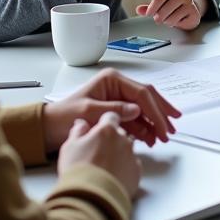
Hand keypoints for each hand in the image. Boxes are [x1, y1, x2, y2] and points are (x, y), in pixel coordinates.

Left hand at [42, 67, 180, 151]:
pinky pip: (135, 120)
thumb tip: (137, 110)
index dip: (155, 111)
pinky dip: (144, 130)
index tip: (164, 127)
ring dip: (154, 123)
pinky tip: (150, 139)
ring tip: (162, 138)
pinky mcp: (115, 114)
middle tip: (173, 128)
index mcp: (112, 80)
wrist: (47, 130)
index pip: (141, 93)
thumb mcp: (87, 112)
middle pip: (147, 98)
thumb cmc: (62, 117)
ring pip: (144, 110)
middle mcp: (117, 87)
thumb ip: (113, 110)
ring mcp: (117, 100)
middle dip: (161, 113)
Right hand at [58, 111, 141, 200]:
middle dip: (111, 139)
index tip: (99, 130)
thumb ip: (77, 132)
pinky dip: (124, 169)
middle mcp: (123, 139)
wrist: (91, 196)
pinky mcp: (136, 172)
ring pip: (127, 149)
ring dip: (119, 153)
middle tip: (97, 152)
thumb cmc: (78, 170)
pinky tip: (113, 176)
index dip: (104, 122)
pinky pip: (132, 165)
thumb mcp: (69, 147)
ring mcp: (132, 155)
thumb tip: (82, 124)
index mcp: (107, 130)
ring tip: (104, 166)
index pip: (110, 116)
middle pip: (120, 133)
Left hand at [136, 0, 202, 29]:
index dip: (153, 6)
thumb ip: (149, 8)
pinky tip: (175, 21)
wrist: (189, 13)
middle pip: (166, 5)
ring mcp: (188, 0)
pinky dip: (173, 22)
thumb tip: (138, 10)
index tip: (148, 13)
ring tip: (166, 20)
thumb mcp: (159, 7)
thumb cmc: (172, 9)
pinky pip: (178, 18)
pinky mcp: (193, 10)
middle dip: (159, 15)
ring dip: (166, 20)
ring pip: (171, 13)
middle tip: (157, 19)